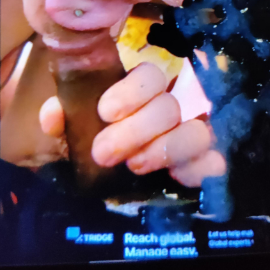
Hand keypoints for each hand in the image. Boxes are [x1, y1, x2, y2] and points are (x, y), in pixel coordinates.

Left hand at [39, 62, 225, 187]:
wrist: (110, 194)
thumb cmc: (95, 151)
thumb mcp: (73, 137)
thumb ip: (64, 121)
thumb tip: (54, 114)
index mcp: (141, 95)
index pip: (150, 75)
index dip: (130, 92)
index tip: (105, 112)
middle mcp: (171, 111)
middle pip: (168, 107)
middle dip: (135, 130)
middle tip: (104, 152)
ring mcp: (193, 137)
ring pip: (196, 133)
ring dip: (164, 149)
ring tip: (135, 166)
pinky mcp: (206, 167)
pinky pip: (215, 165)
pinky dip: (198, 170)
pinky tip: (174, 177)